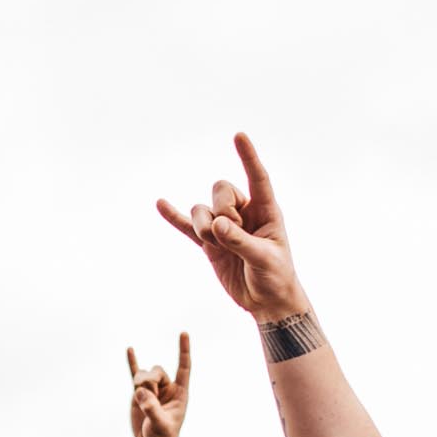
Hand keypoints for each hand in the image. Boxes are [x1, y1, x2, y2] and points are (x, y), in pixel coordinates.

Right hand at [126, 333, 191, 436]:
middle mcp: (167, 388)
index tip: (183, 333)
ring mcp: (152, 390)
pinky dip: (132, 363)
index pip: (183, 367)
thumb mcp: (161, 425)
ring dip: (140, 386)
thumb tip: (140, 392)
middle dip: (150, 382)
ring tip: (142, 402)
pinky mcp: (139, 394)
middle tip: (149, 398)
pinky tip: (130, 349)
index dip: (184, 350)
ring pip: (143, 375)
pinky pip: (135, 374)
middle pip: (156, 371)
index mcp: (180, 392)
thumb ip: (151, 408)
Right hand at [156, 133, 308, 321]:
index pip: (257, 178)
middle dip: (221, 209)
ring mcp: (224, 227)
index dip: (248, 157)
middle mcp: (244, 213)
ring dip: (203, 226)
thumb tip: (216, 225)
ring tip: (216, 244)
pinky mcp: (209, 243)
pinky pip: (188, 226)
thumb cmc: (275, 276)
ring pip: (202, 210)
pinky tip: (161, 204)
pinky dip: (174, 217)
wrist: (265, 300)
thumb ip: (241, 241)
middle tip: (231, 233)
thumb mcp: (263, 259)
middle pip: (222, 190)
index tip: (238, 135)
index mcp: (266, 210)